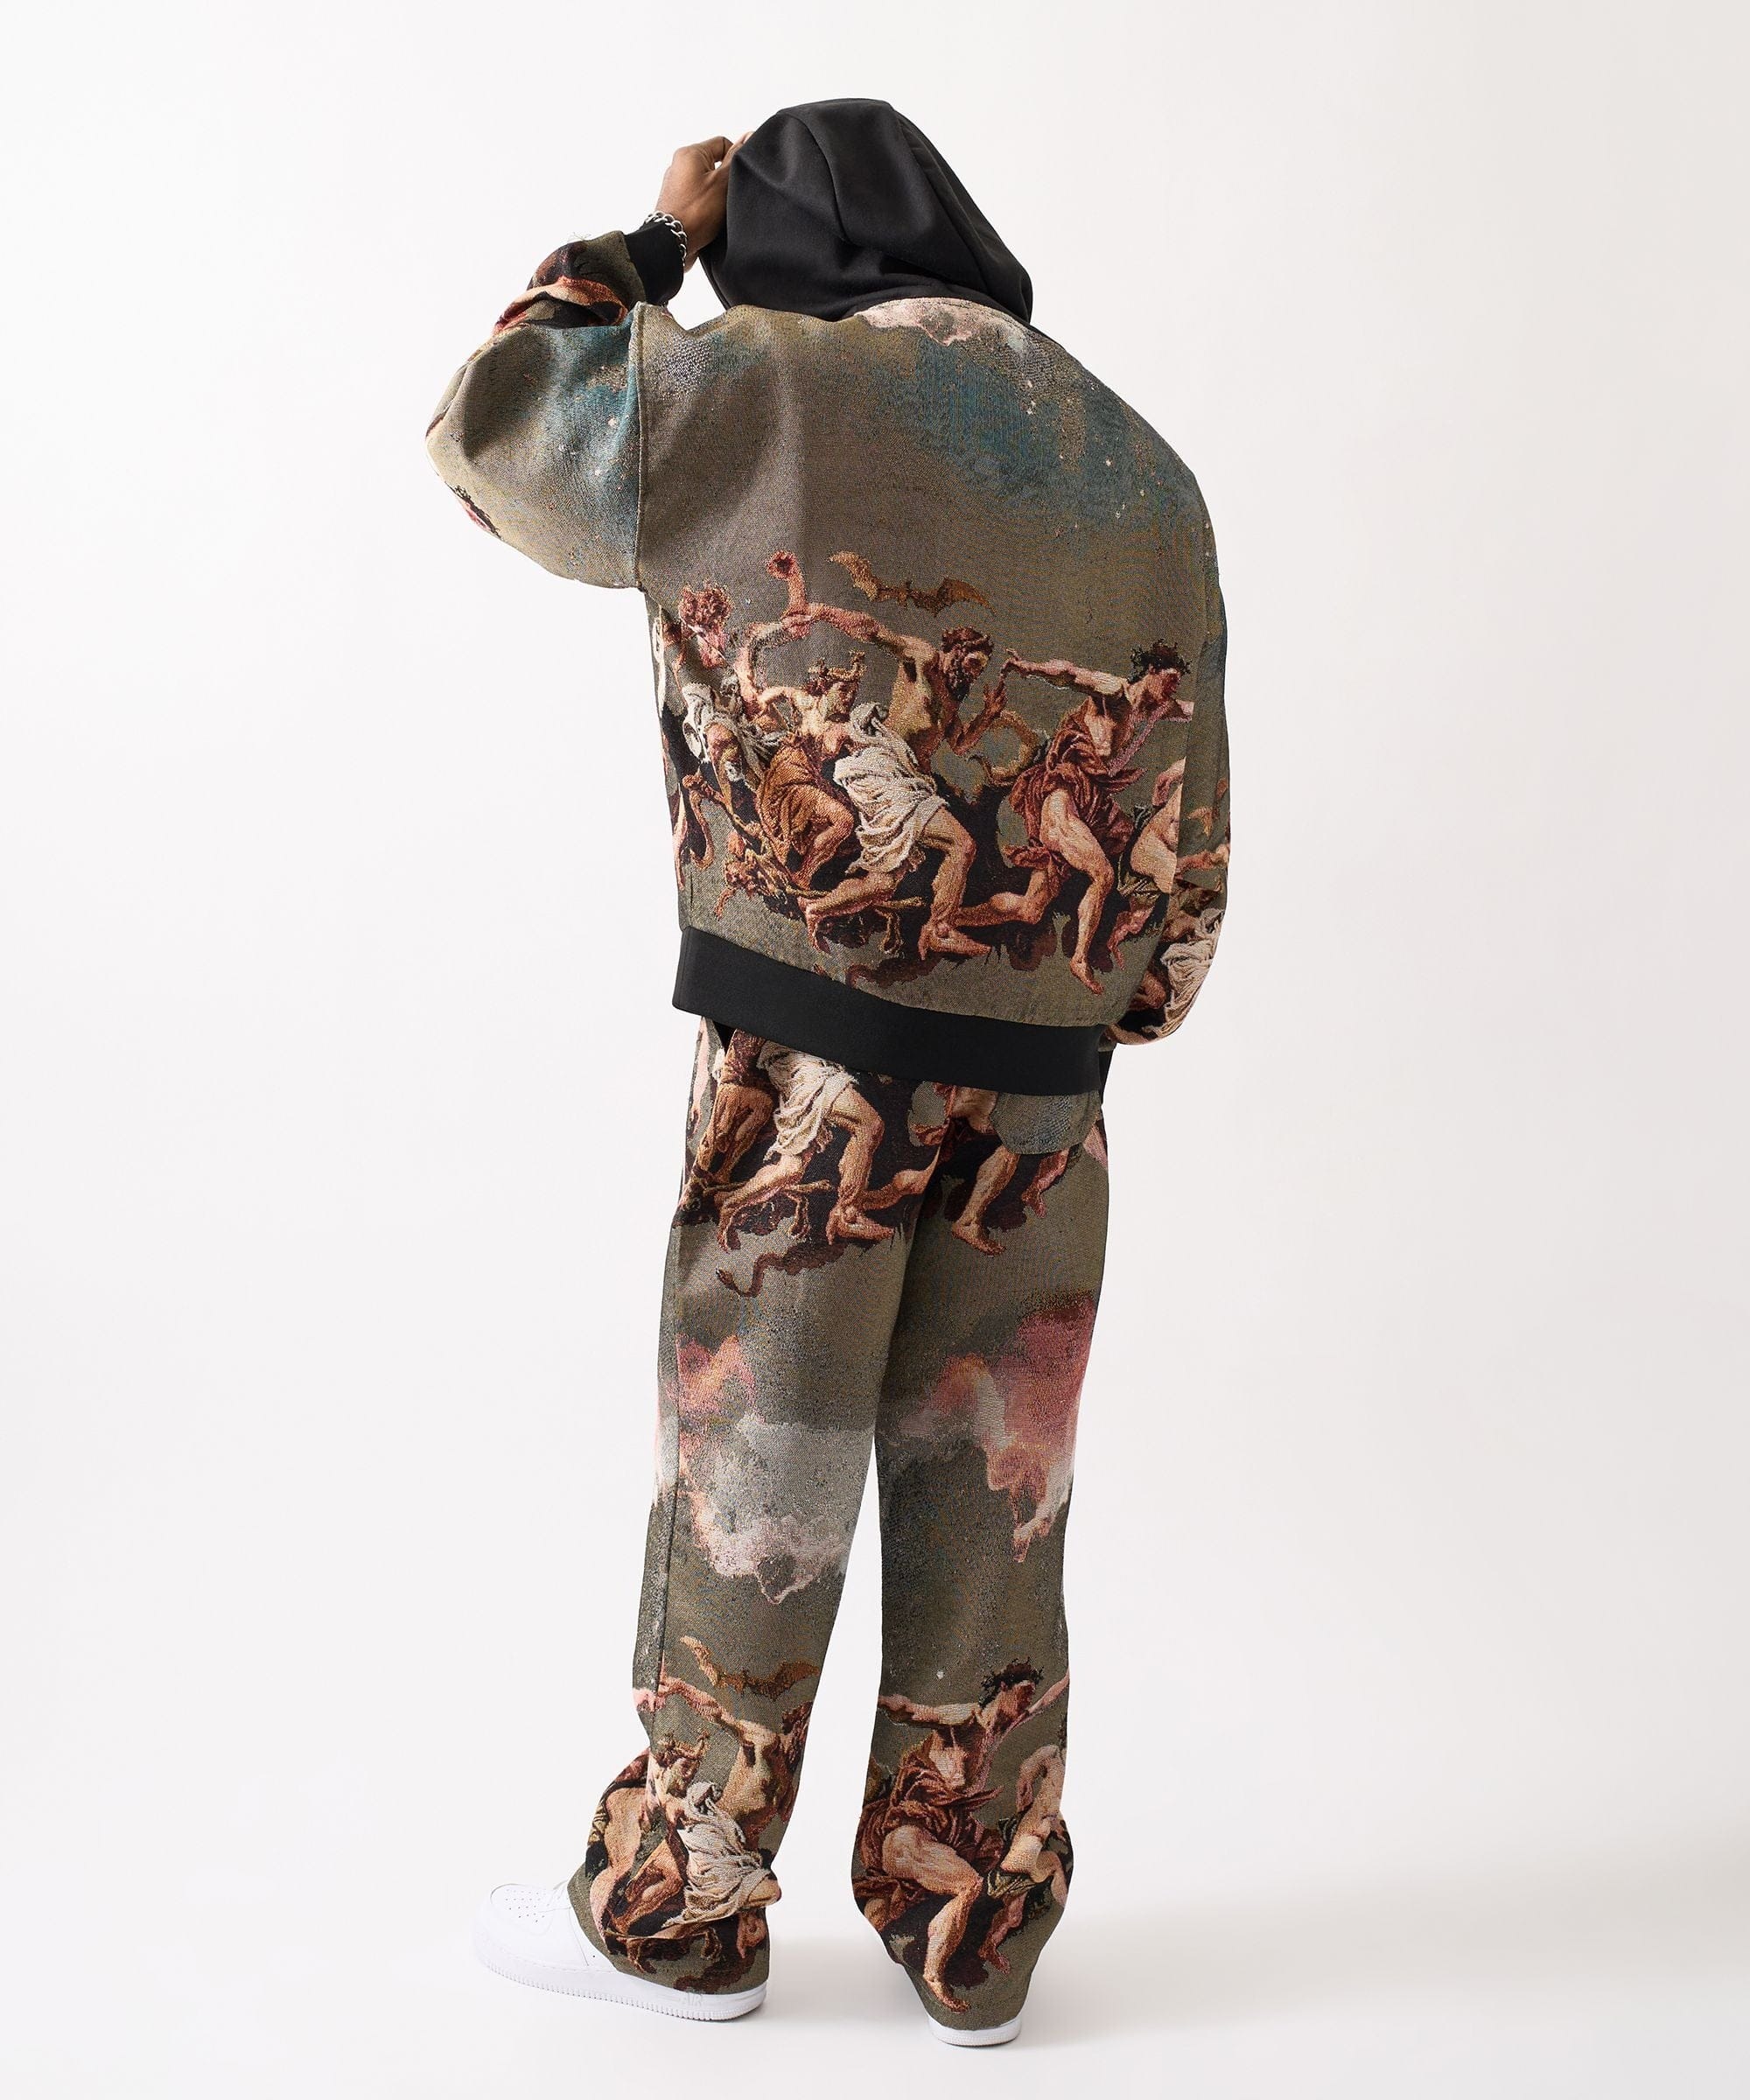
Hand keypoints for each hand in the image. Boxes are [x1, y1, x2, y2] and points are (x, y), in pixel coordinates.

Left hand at [655, 133, 748, 262]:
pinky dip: (708, 206)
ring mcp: (677, 186)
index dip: (736, 157)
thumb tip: (748, 136)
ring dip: (718, 195)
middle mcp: (679, 166)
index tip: (739, 176)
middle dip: (726, 179)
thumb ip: (736, 159)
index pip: (722, 143)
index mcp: (689, 153)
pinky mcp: (677, 203)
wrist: (671, 245)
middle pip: (714, 164)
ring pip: (708, 183)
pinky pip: (699, 198)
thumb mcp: (723, 182)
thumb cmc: (696, 213)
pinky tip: (712, 218)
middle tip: (730, 195)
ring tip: (720, 210)